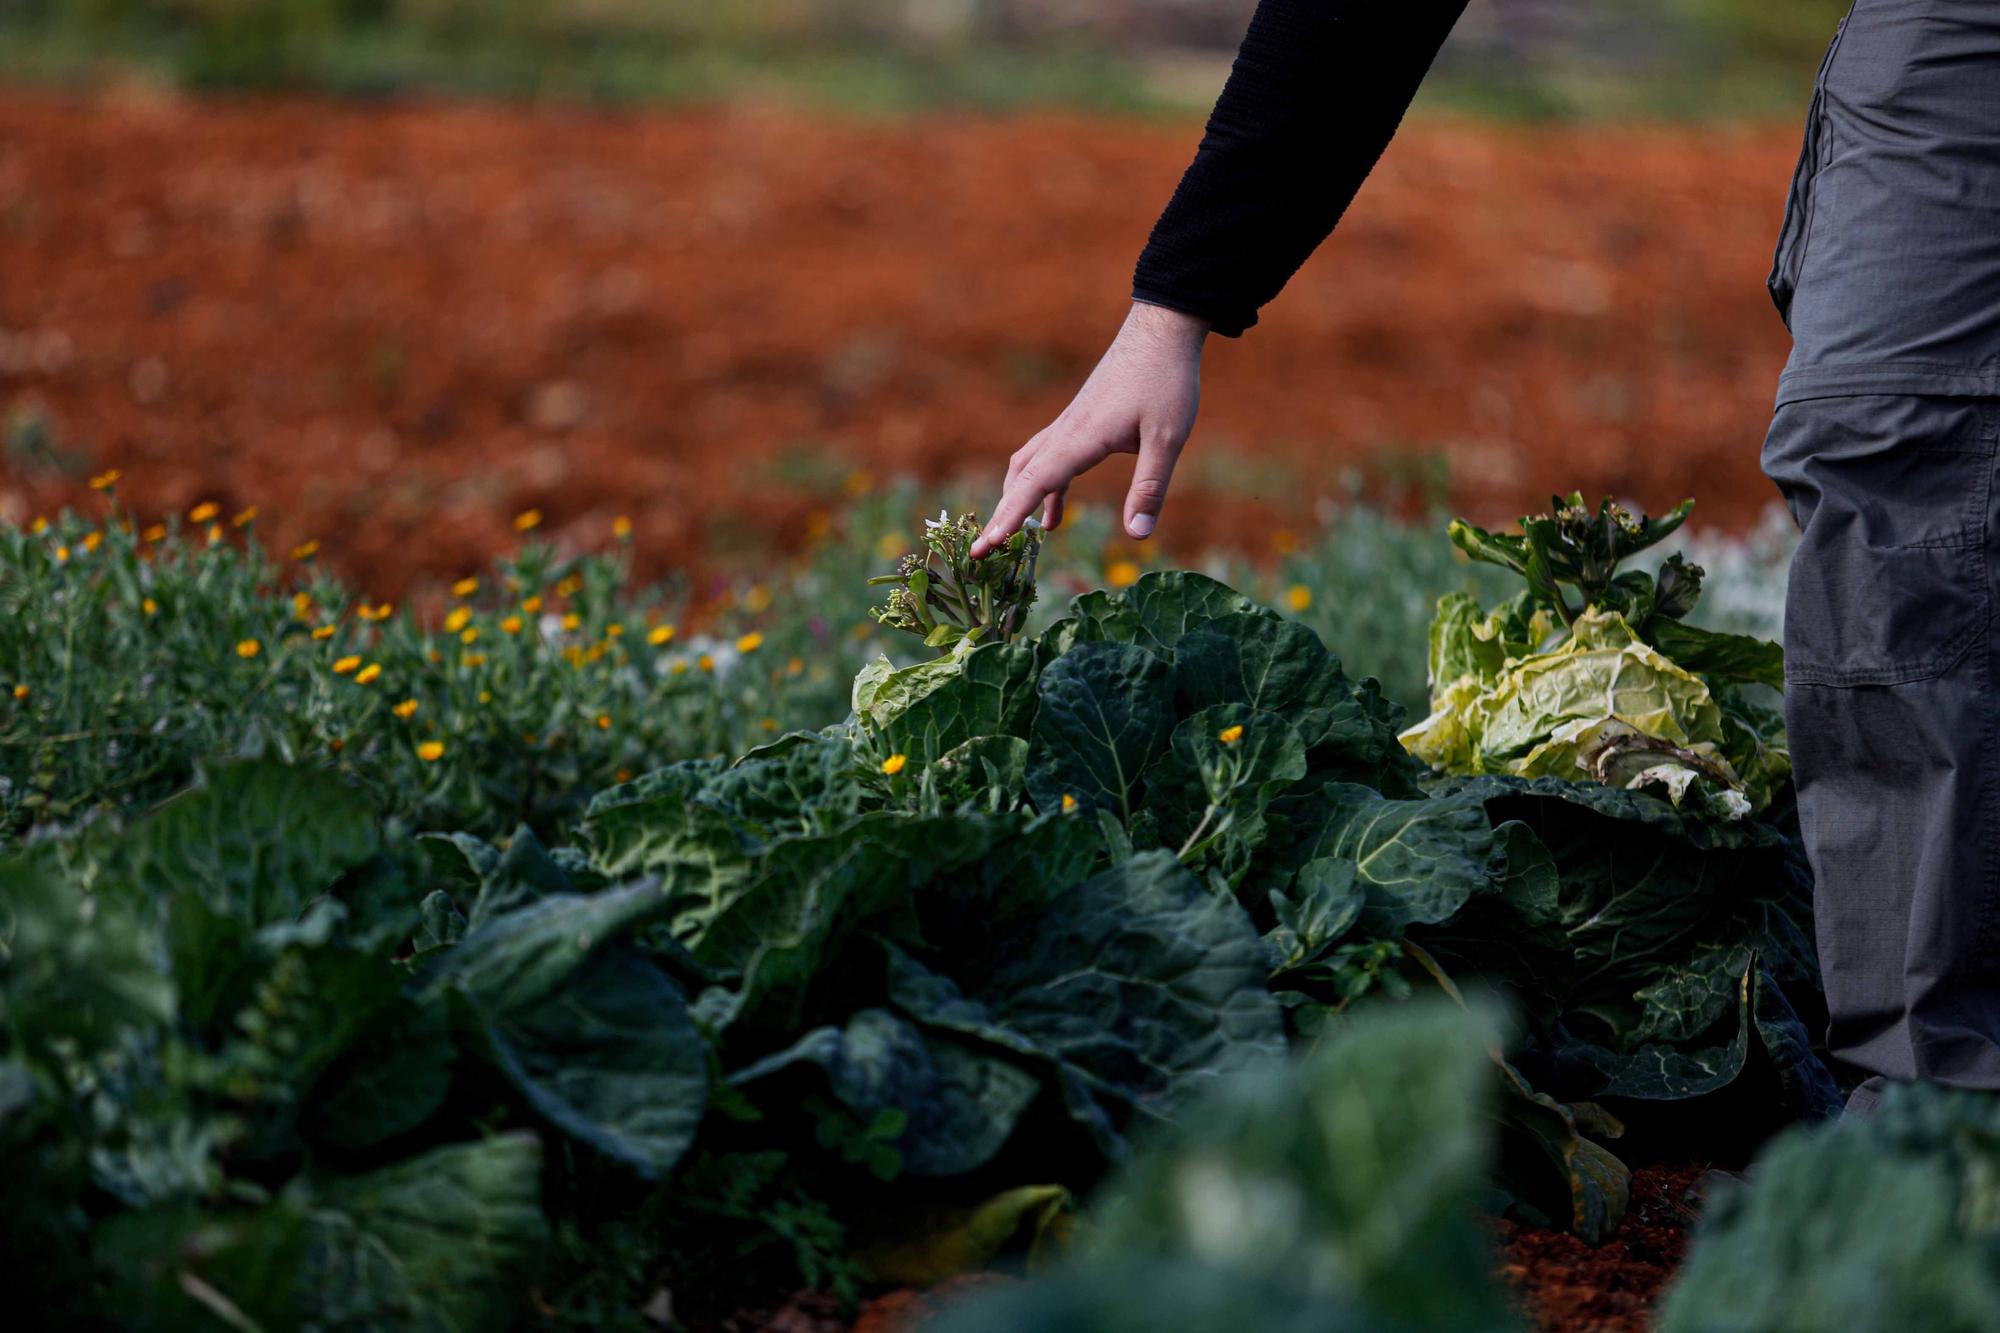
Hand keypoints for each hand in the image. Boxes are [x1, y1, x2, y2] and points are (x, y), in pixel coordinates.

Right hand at [970, 300, 1207, 558]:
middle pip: (1020, 478)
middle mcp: (1065, 430)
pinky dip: (1042, 488)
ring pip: (1028, 466)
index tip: (988, 544)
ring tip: (1013, 538)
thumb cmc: (1166, 380)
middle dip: (1000, 516)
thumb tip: (1138, 535)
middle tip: (980, 552)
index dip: (1010, 516)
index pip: (1036, 483)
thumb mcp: (1168, 438)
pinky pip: (1047, 458)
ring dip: (1017, 501)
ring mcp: (1068, 424)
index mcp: (1081, 437)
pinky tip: (1053, 513)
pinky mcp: (1078, 420)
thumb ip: (1150, 487)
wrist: (1161, 329)